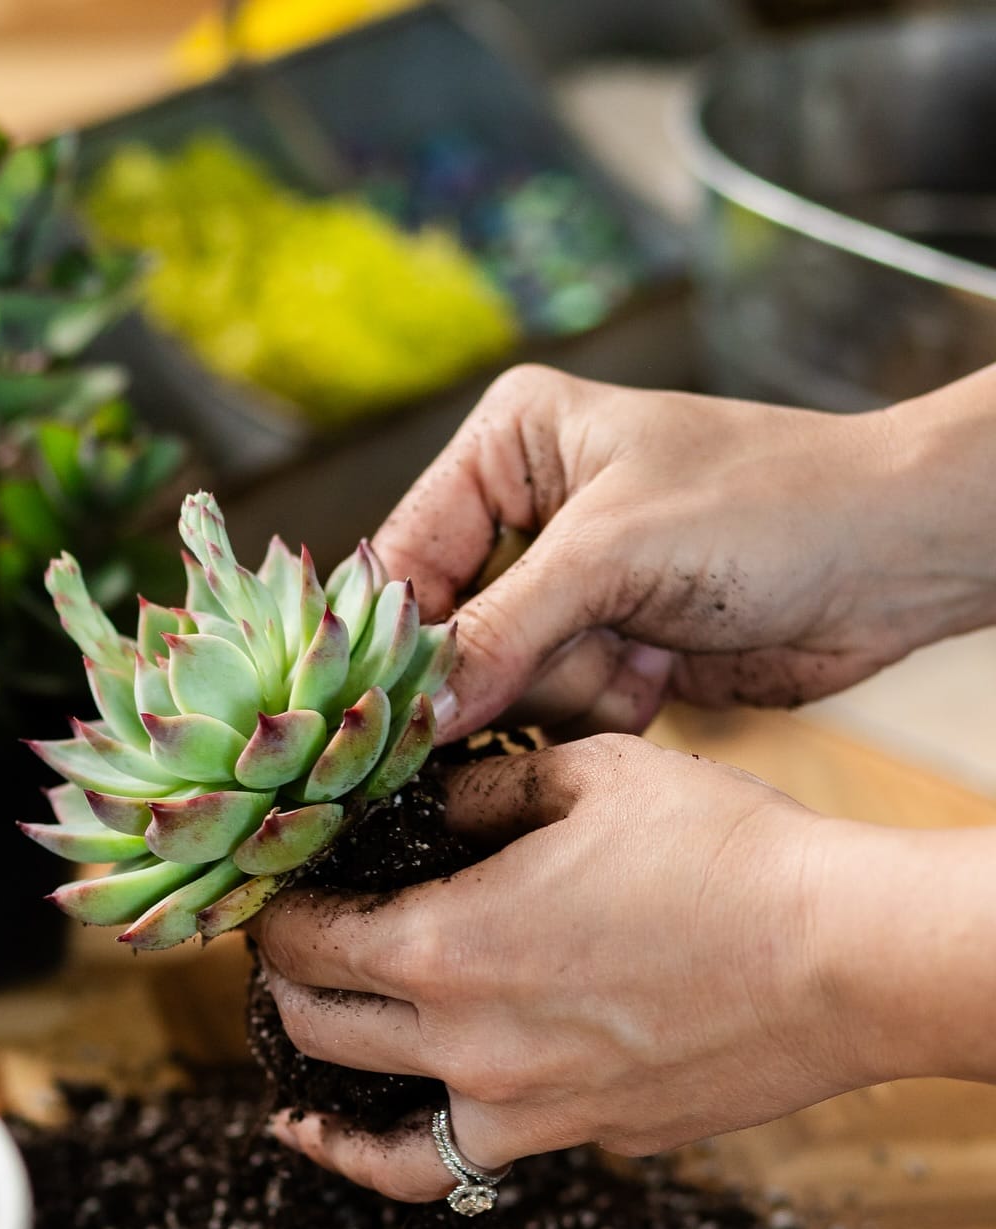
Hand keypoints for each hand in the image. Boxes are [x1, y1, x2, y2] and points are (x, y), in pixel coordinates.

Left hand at [252, 736, 864, 1201]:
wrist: (844, 960)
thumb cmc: (727, 853)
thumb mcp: (591, 775)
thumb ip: (485, 790)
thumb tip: (427, 799)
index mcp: (445, 946)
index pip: (303, 943)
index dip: (273, 915)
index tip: (273, 896)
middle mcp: (464, 1045)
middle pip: (318, 1031)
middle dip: (285, 990)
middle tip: (291, 962)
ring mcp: (522, 1111)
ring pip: (375, 1135)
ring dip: (324, 1103)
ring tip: (294, 1101)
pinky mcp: (582, 1140)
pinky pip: (465, 1163)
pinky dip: (405, 1160)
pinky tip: (386, 1149)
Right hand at [376, 365, 995, 740]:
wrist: (893, 558)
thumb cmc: (768, 506)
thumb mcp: (612, 554)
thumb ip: (501, 633)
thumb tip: (415, 710)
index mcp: (508, 447)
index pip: (405, 558)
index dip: (401, 636)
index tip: (401, 707)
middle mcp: (527, 517)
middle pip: (448, 634)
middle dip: (517, 659)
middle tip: (586, 644)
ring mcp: (568, 592)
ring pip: (502, 685)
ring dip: (575, 684)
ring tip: (647, 645)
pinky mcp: (607, 652)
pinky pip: (557, 713)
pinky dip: (607, 706)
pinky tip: (665, 669)